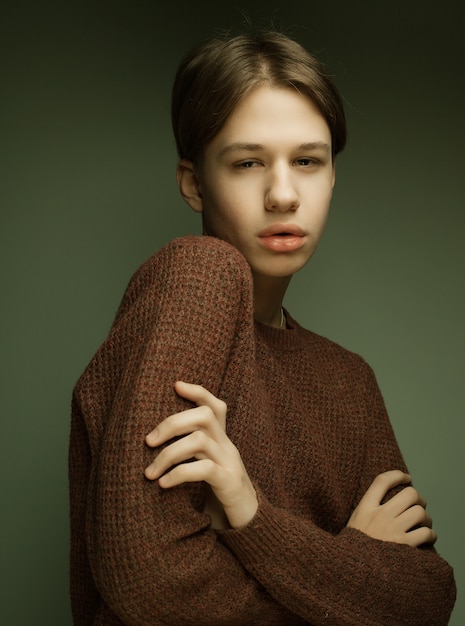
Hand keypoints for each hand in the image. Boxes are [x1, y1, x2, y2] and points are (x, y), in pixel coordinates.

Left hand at [144, 381, 257, 528]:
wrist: (249, 522)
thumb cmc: (218, 493)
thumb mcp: (206, 466)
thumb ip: (190, 452)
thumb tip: (152, 442)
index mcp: (222, 440)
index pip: (216, 406)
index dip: (198, 392)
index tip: (176, 385)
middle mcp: (228, 446)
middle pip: (204, 416)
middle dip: (172, 423)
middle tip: (148, 441)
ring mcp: (230, 463)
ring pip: (200, 440)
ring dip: (169, 453)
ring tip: (149, 472)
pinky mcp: (229, 483)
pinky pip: (204, 469)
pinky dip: (179, 473)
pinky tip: (163, 484)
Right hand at [347, 470, 436, 546]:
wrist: (352, 571)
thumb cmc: (354, 546)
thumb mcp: (354, 521)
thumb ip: (368, 508)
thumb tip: (389, 498)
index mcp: (365, 507)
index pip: (382, 481)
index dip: (398, 475)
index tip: (406, 477)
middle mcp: (379, 516)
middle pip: (409, 494)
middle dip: (418, 498)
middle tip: (418, 504)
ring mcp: (392, 531)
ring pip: (420, 512)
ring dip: (426, 517)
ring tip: (423, 522)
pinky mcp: (403, 546)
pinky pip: (426, 533)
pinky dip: (431, 534)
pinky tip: (428, 536)